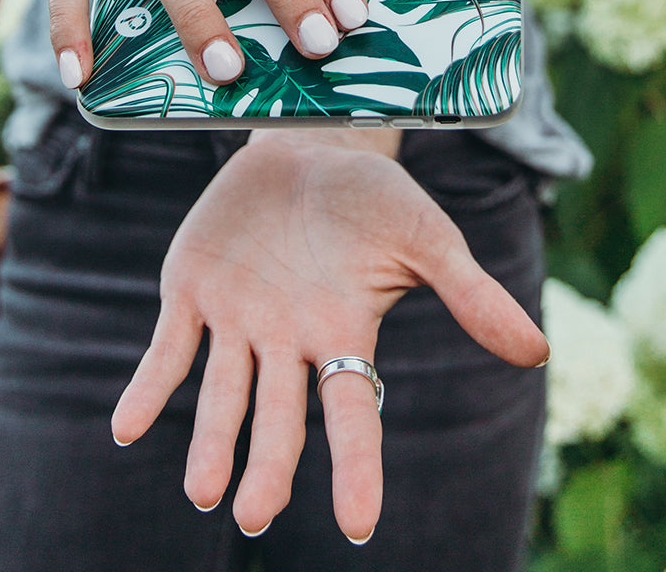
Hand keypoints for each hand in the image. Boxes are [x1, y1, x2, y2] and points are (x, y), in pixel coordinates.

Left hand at [111, 134, 548, 541]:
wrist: (308, 144)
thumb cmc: (372, 195)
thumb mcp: (427, 238)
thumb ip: (471, 295)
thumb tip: (539, 352)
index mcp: (344, 332)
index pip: (354, 411)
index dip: (356, 466)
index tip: (358, 521)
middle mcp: (288, 339)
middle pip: (279, 416)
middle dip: (267, 464)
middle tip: (253, 513)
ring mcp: (237, 319)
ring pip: (222, 393)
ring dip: (211, 440)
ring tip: (204, 490)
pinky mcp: (193, 290)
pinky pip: (170, 348)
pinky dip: (149, 387)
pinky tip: (127, 427)